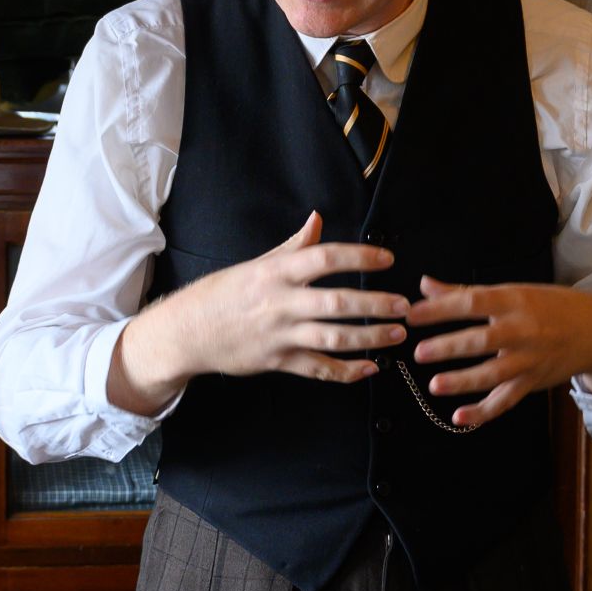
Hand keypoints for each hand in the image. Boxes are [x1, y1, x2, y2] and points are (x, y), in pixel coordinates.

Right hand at [109, 212, 410, 414]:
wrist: (186, 332)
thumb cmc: (222, 294)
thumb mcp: (256, 264)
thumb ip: (292, 245)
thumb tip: (317, 219)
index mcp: (276, 272)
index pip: (325, 258)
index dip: (360, 258)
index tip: (388, 259)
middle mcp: (280, 302)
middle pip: (336, 303)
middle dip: (375, 305)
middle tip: (405, 306)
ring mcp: (279, 334)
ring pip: (332, 338)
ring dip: (369, 339)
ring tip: (397, 336)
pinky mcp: (277, 361)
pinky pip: (318, 369)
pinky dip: (346, 371)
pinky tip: (369, 369)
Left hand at [405, 279, 591, 429]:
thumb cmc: (550, 306)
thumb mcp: (513, 291)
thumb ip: (465, 293)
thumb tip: (425, 285)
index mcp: (514, 300)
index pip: (472, 302)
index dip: (441, 309)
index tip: (411, 314)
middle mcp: (523, 330)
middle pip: (483, 340)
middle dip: (450, 347)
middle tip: (419, 352)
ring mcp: (529, 359)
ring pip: (494, 374)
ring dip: (464, 382)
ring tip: (435, 386)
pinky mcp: (533, 382)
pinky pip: (506, 400)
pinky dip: (484, 412)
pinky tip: (459, 417)